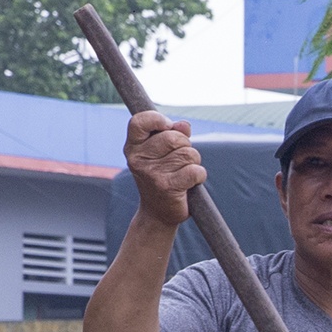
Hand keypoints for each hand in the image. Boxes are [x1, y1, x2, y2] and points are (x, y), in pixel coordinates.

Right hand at [126, 111, 205, 226]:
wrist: (157, 212)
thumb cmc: (162, 175)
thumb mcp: (161, 152)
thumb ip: (172, 133)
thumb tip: (184, 125)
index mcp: (133, 147)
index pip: (140, 121)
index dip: (157, 119)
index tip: (167, 126)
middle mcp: (138, 159)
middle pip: (174, 137)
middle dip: (185, 146)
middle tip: (178, 160)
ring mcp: (151, 173)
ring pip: (188, 153)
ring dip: (192, 162)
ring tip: (181, 173)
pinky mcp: (167, 187)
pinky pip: (195, 170)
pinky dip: (199, 175)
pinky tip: (188, 183)